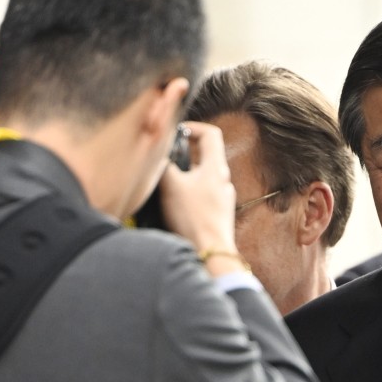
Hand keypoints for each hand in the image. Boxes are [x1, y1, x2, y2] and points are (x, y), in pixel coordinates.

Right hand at [159, 121, 238, 256]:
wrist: (210, 253)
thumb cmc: (193, 218)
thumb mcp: (171, 185)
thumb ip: (164, 165)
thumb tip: (158, 154)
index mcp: (216, 168)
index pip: (211, 134)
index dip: (192, 128)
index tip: (175, 133)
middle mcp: (223, 181)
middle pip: (204, 156)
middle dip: (182, 155)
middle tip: (163, 160)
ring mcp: (222, 199)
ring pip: (200, 178)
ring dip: (182, 177)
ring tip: (164, 186)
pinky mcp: (217, 215)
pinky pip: (200, 196)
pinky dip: (186, 194)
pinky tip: (171, 206)